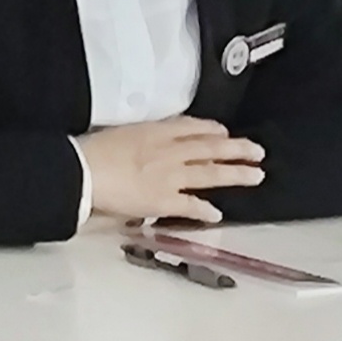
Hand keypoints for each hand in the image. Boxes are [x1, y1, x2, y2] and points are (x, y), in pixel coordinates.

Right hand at [78, 117, 265, 225]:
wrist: (84, 171)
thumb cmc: (94, 151)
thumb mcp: (123, 132)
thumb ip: (144, 137)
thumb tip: (152, 142)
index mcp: (157, 131)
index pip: (192, 126)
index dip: (212, 129)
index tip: (223, 131)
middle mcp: (170, 151)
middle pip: (211, 147)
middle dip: (237, 149)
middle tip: (258, 151)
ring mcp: (170, 176)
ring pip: (211, 173)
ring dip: (236, 174)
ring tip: (255, 175)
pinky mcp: (164, 200)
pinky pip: (190, 205)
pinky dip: (204, 210)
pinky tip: (217, 214)